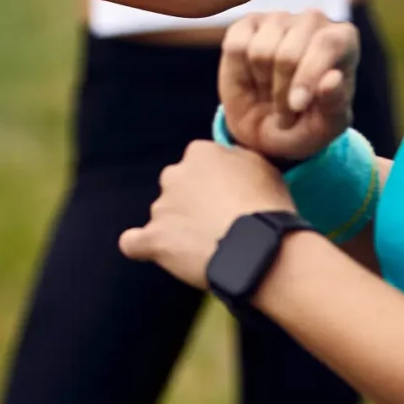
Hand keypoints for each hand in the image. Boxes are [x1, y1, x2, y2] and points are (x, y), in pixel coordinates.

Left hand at [119, 140, 294, 288]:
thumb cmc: (268, 207)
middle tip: (218, 222)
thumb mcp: (265, 168)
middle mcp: (174, 174)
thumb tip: (229, 163)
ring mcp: (161, 208)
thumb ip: (239, 160)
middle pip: (177, 186)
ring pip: (162, 215)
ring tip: (204, 248)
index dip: (215, 181)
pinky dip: (142, 246)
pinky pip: (134, 242)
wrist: (257, 249)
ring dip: (177, 227)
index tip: (230, 197)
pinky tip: (153, 251)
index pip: (200, 162)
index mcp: (200, 152)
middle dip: (191, 201)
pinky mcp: (153, 239)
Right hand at [219, 10, 357, 163]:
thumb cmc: (307, 124)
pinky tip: (254, 79)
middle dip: (282, 92)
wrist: (269, 128)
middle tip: (286, 113)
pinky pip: (237, 47)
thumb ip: (336, 104)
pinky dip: (241, 72)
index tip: (297, 106)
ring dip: (263, 84)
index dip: (308, 76)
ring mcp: (279, 19)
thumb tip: (333, 78)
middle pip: (289, 54)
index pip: (326, 44)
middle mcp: (313, 21)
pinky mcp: (248, 24)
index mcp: (343, 39)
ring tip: (272, 95)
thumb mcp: (327, 127)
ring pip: (261, 51)